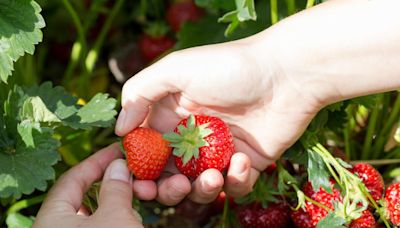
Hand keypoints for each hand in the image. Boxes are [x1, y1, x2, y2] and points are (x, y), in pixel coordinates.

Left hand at [34, 143, 142, 227]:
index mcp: (51, 219)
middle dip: (110, 182)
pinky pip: (99, 226)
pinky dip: (115, 218)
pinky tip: (132, 218)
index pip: (72, 178)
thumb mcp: (115, 217)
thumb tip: (118, 165)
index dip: (97, 161)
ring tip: (138, 194)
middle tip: (130, 172)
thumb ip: (115, 189)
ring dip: (117, 201)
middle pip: (82, 195)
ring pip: (94, 213)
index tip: (119, 149)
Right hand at [114, 39, 322, 204]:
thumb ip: (140, 93)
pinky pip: (233, 186)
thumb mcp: (176, 69)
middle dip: (166, 189)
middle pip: (169, 176)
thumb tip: (118, 130)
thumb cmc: (228, 68)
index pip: (146, 150)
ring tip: (212, 177)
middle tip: (173, 187)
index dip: (138, 170)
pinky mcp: (246, 162)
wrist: (285, 74)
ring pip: (200, 187)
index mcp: (171, 116)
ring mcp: (219, 151)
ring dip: (202, 190)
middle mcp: (192, 137)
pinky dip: (234, 182)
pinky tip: (241, 162)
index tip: (136, 183)